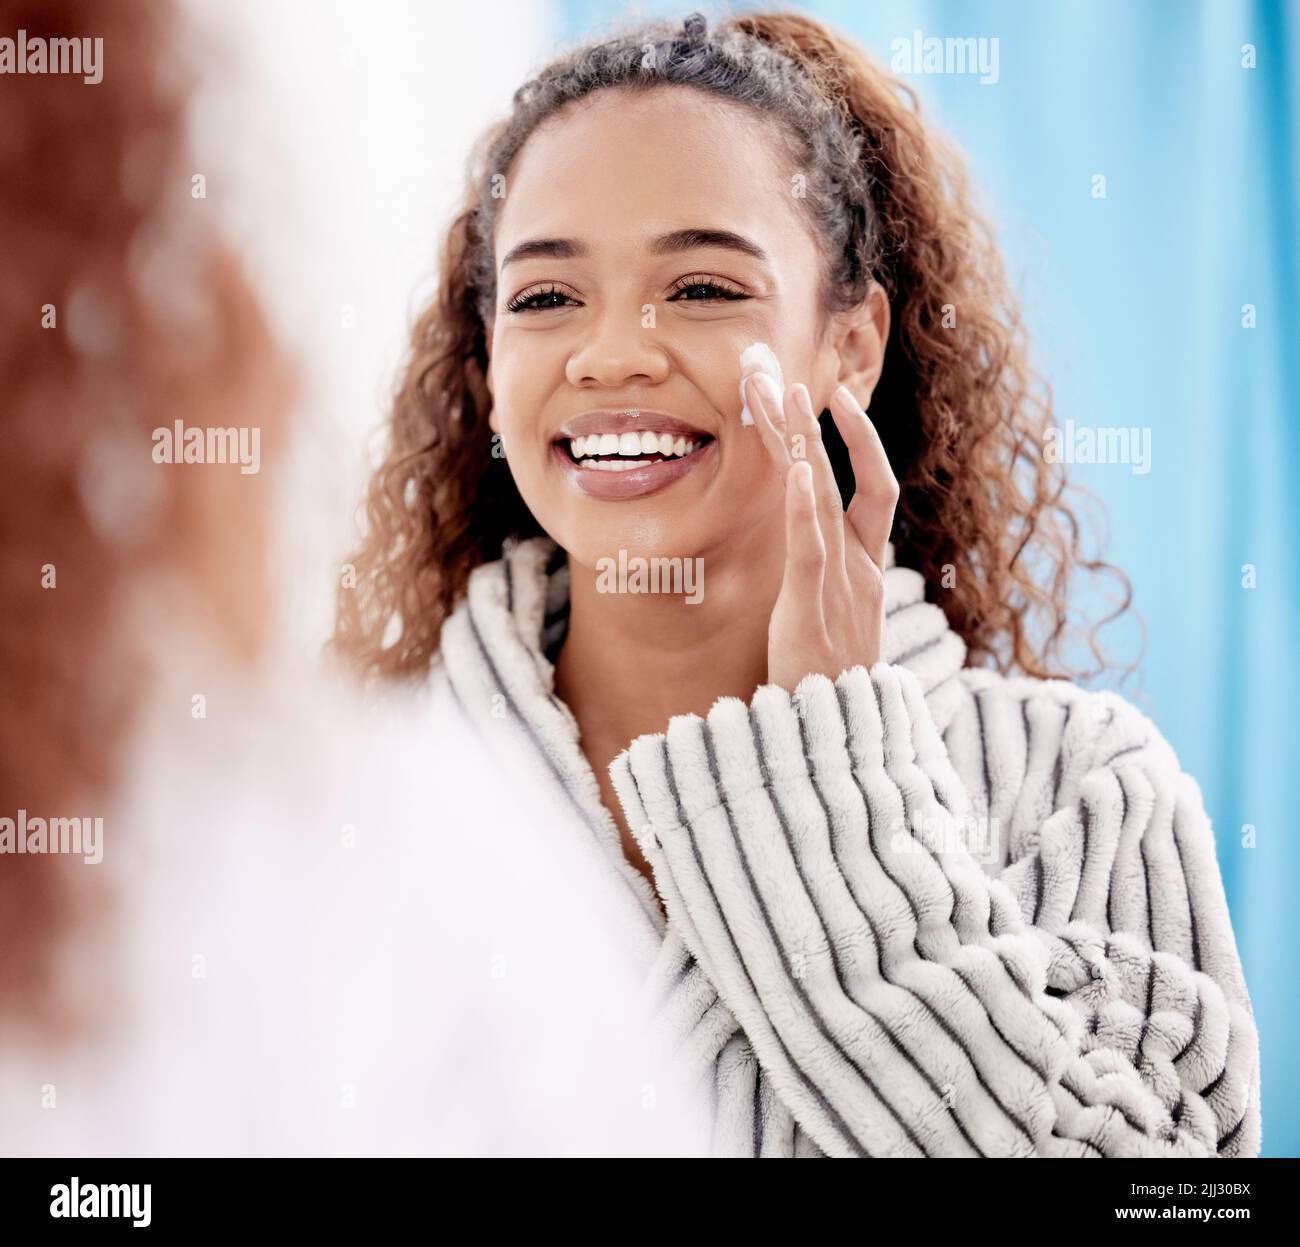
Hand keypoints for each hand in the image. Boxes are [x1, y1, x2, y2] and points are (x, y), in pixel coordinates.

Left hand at [743, 372, 898, 694]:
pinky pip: (812, 549)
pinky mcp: (814, 610)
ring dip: (804, 442)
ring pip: (824, 499)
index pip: (871, 490)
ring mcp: (842, 587)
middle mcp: (861, 569)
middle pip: (849, 478)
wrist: (843, 742)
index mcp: (868, 571)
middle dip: (820, 423)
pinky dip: (807, 506)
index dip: (857, 442)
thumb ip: (830, 588)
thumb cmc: (833, 686)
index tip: (831, 398)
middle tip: (793, 373)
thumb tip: (817, 562)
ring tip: (784, 392)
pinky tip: (802, 467)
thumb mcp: (836, 626)